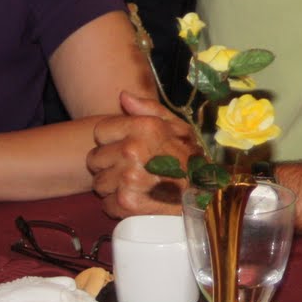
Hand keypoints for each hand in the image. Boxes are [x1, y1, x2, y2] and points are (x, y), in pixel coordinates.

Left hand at [87, 92, 196, 217]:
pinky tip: (135, 200)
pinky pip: (106, 204)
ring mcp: (128, 178)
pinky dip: (117, 206)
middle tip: (128, 169)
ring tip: (134, 185)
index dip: (110, 140)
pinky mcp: (127, 203)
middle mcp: (133, 151)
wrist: (206, 198)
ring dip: (112, 186)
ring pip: (99, 183)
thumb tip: (123, 96)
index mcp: (144, 128)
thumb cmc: (190, 160)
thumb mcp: (178, 128)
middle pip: (95, 158)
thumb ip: (149, 109)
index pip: (100, 131)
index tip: (122, 147)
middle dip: (108, 164)